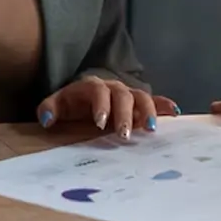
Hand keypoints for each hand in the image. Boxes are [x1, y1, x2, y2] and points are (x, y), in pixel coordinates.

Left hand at [37, 75, 178, 137]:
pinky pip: (154, 100)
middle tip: (124, 134)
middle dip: (124, 114)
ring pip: (141, 97)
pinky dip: (164, 105)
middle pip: (122, 96)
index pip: (98, 92)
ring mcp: (128, 94)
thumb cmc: (73, 102)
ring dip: (148, 111)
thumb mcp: (58, 104)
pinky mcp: (139, 102)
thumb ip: (49, 109)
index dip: (101, 105)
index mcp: (92, 87)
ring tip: (151, 129)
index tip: (101, 122)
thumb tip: (45, 119)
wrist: (85, 93)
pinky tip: (175, 113)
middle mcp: (113, 87)